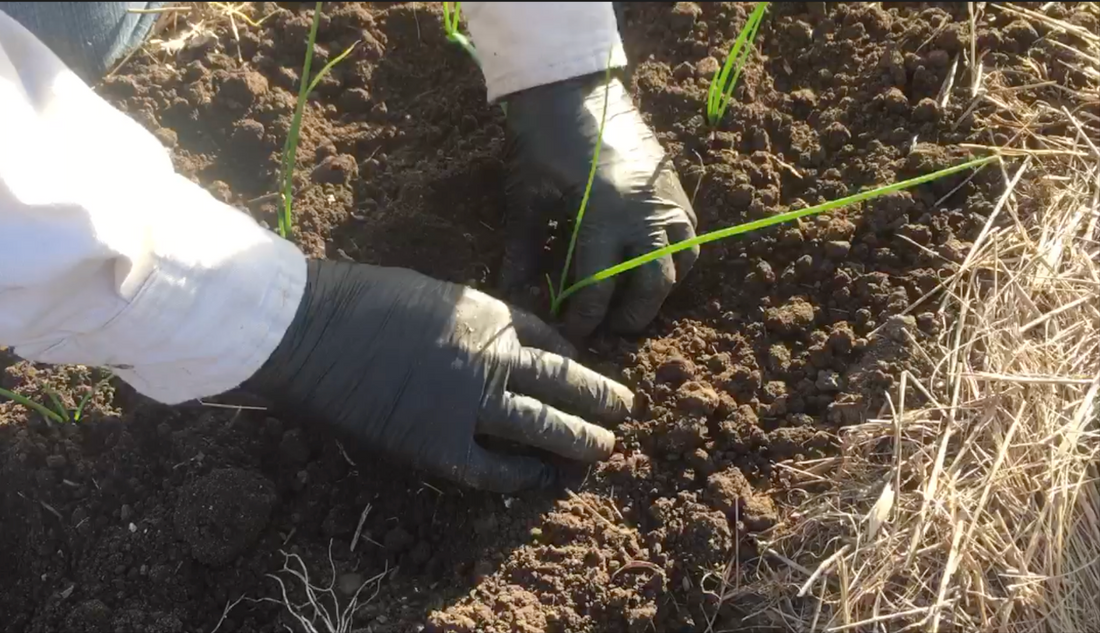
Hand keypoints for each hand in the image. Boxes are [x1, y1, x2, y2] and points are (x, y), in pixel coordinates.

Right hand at [243, 260, 633, 492]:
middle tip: (623, 409)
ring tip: (604, 448)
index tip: (580, 368)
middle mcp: (493, 357)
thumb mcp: (433, 293)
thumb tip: (492, 344)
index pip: (549, 339)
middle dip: (600, 397)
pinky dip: (519, 475)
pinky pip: (493, 469)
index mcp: (489, 314)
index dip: (571, 357)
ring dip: (580, 439)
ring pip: (544, 426)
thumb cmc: (360, 299)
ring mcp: (469, 404)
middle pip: (563, 382)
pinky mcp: (438, 446)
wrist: (308, 328)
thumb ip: (471, 320)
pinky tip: (537, 478)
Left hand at [501, 72, 698, 337]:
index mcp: (603, 220)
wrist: (572, 91)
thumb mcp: (528, 203)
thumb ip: (523, 255)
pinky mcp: (675, 187)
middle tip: (613, 329)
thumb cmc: (543, 147)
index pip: (598, 290)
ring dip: (661, 288)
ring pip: (682, 263)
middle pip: (653, 286)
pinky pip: (690, 235)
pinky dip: (677, 257)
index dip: (585, 318)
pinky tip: (651, 262)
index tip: (573, 332)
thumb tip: (515, 298)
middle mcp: (644, 215)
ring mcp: (666, 200)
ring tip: (636, 299)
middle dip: (634, 315)